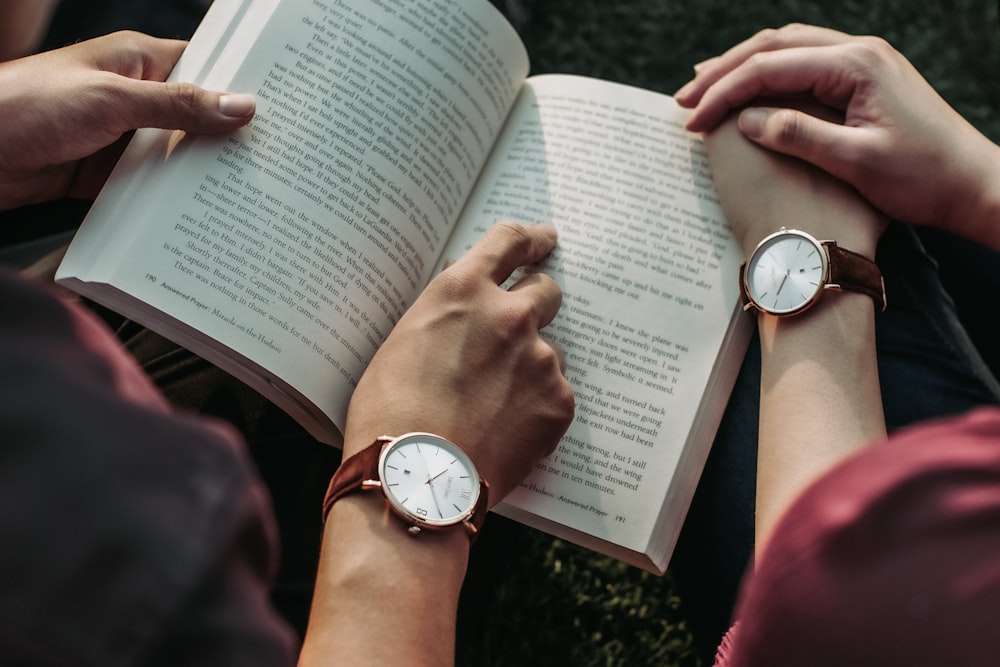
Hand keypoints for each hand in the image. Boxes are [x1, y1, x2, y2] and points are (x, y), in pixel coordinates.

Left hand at [0, 31, 255, 209]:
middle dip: (230, 137)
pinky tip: (198, 213)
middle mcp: (134, 96)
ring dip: (202, 173)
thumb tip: (240, 105)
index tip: (280, 108)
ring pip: (177, 155)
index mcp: (136, 60)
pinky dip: (171, 199)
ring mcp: (122, 136)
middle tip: (272, 158)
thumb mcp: (111, 99)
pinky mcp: (108, 173)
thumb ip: (178, 105)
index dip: (241, 84)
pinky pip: (151, 186)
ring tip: (245, 191)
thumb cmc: (25, 106)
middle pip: (197, 117)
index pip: (204, 66)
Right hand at [343, 222, 574, 502]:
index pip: (509, 241)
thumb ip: (443, 316)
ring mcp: (539, 358)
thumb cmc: (390, 413)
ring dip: (528, 368)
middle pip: (546, 290)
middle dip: (537, 302)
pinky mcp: (558, 401)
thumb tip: (463, 308)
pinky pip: (555, 394)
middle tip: (522, 326)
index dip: (530, 237)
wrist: (416, 479)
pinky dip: (537, 408)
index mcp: (462, 291)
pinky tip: (506, 430)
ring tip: (494, 407)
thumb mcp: (403, 342)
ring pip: (547, 352)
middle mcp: (509, 315)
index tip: (544, 238)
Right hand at [676, 24, 999, 246]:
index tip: (692, 120)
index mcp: (855, 65)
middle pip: (774, 46)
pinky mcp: (864, 79)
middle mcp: (858, 52)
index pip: (771, 67)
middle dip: (724, 71)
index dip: (725, 92)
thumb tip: (748, 119)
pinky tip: (749, 90)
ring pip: (787, 50)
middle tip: (684, 99)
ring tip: (704, 87)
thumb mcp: (856, 161)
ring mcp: (863, 62)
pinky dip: (768, 75)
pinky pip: (804, 65)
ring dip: (743, 68)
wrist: (971, 184)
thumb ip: (799, 135)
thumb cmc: (921, 177)